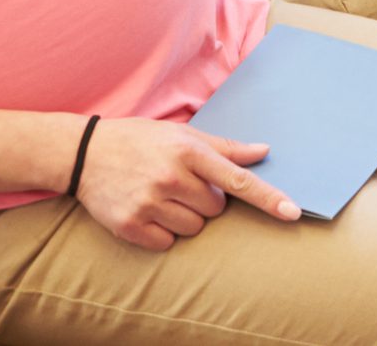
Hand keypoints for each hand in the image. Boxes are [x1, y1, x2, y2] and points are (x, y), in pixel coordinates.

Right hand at [76, 118, 297, 250]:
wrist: (84, 153)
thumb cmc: (141, 140)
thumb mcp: (183, 134)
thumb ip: (225, 147)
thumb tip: (264, 150)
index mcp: (189, 151)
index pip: (237, 179)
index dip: (267, 197)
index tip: (292, 212)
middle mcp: (171, 177)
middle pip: (216, 209)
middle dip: (205, 200)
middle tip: (181, 183)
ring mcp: (149, 203)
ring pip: (194, 228)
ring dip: (186, 217)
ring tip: (162, 195)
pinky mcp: (129, 225)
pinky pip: (168, 242)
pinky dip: (163, 232)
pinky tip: (148, 210)